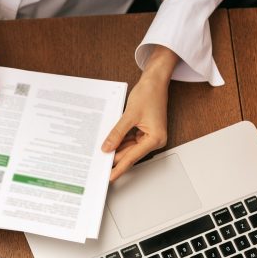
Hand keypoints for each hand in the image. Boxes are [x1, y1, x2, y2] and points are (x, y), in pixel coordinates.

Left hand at [101, 46, 179, 180]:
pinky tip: (110, 143)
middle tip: (101, 166)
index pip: (133, 157)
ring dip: (117, 150)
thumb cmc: (149, 94)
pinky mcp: (145, 131)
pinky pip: (130, 140)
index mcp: (156, 138)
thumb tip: (107, 147)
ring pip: (130, 148)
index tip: (110, 177)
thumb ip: (117, 133)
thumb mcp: (129, 115)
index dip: (120, 167)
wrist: (155, 81)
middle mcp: (155, 139)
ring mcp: (150, 136)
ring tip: (102, 155)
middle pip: (131, 154)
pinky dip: (120, 142)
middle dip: (116, 158)